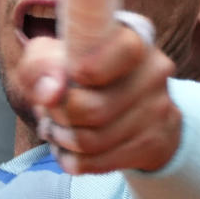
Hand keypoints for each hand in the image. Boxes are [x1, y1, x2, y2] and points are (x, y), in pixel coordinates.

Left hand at [16, 20, 180, 174]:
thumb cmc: (84, 73)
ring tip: (56, 128)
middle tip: (49, 109)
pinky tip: (69, 148)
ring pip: (91, 140)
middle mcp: (153, 70)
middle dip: (57, 114)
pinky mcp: (154, 144)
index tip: (72, 73)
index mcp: (133, 35)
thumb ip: (41, 63)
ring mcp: (158, 109)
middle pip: (92, 108)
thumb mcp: (55, 56)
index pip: (123, 49)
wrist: (132, 109)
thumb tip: (51, 93)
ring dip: (61, 138)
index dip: (88, 68)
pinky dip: (71, 159)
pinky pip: (97, 163)